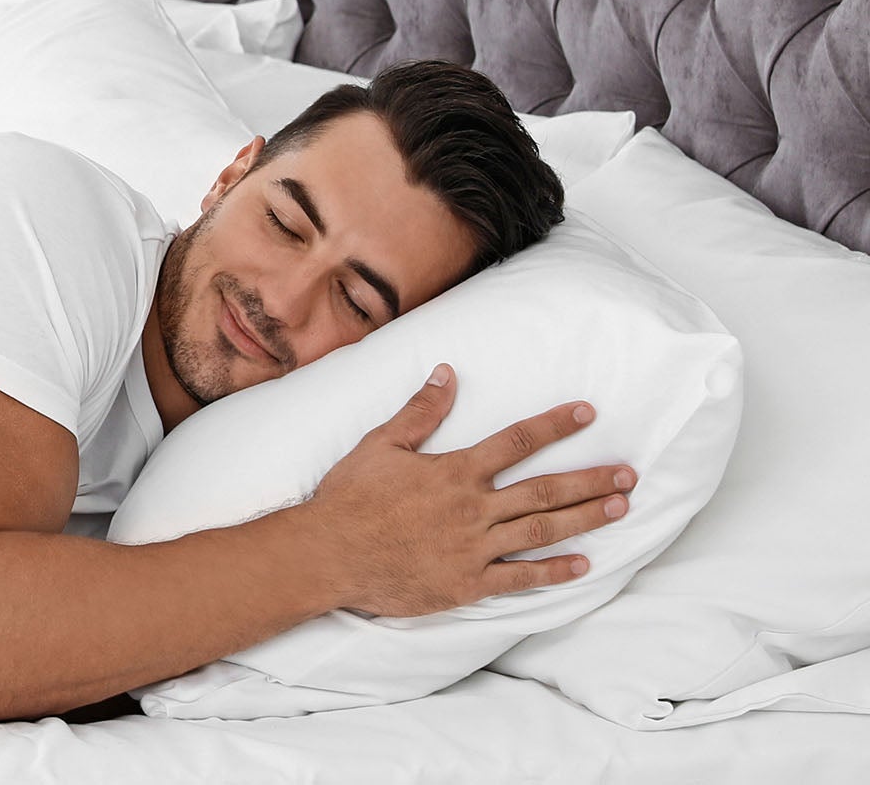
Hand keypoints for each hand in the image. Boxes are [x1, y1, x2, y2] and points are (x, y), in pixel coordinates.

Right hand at [306, 363, 636, 617]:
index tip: (588, 414)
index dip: (555, 425)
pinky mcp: (466, 583)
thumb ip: (419, 411)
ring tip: (620, 507)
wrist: (327, 554)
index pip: (517, 441)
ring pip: (542, 530)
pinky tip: (583, 565)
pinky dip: (553, 571)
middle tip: (629, 473)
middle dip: (591, 479)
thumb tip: (447, 372)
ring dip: (585, 518)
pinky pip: (519, 578)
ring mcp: (473, 548)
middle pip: (545, 489)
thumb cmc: (349, 499)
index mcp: (455, 472)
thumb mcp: (379, 445)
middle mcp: (472, 508)